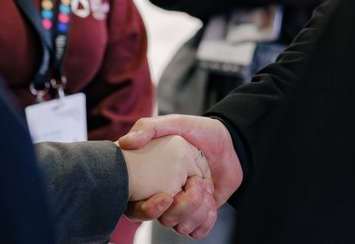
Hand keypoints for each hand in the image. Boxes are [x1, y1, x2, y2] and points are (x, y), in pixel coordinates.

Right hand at [118, 115, 242, 237]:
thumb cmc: (200, 132)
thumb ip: (148, 127)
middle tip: (196, 186)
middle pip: (164, 220)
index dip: (148, 210)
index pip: (136, 208)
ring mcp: (183, 207)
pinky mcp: (199, 214)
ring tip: (206, 190)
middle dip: (182, 208)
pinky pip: (197, 232)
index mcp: (152, 180)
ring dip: (196, 213)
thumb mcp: (174, 123)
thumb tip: (124, 142)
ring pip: (181, 228)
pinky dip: (205, 222)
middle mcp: (165, 197)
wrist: (230, 143)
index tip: (166, 197)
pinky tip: (211, 203)